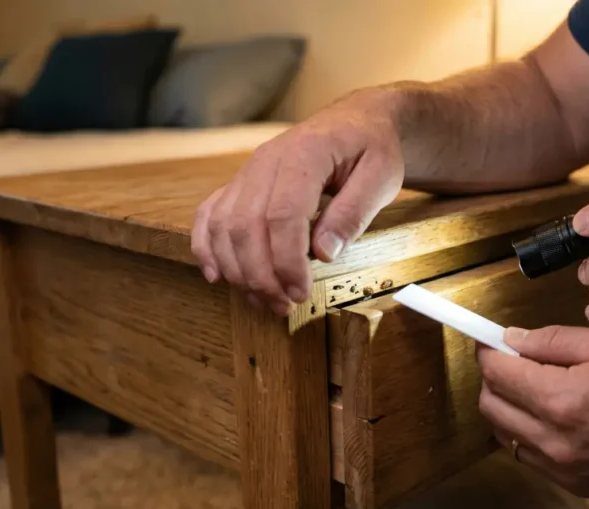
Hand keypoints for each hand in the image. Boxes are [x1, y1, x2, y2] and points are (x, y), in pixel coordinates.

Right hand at [191, 91, 405, 313]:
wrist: (357, 121)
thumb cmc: (372, 148)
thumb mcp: (381, 178)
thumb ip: (353, 213)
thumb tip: (324, 253)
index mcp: (305, 154)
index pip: (281, 215)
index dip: (286, 262)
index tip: (300, 292)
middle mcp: (267, 160)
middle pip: (245, 226)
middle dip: (260, 275)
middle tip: (283, 306)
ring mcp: (248, 171)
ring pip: (222, 225)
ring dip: (237, 271)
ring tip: (264, 300)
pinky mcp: (241, 183)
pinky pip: (208, 215)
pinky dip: (207, 248)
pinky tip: (218, 276)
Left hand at [477, 325, 588, 496]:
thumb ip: (553, 340)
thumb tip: (510, 339)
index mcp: (562, 399)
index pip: (496, 372)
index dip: (488, 350)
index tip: (490, 340)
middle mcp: (555, 440)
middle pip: (491, 405)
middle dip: (494, 378)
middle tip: (514, 360)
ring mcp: (563, 468)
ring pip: (506, 434)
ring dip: (508, 407)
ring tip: (535, 387)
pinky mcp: (575, 485)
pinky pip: (530, 457)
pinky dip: (529, 434)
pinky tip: (554, 416)